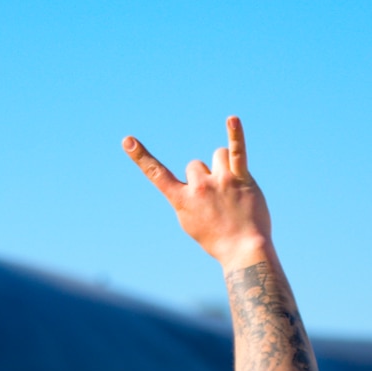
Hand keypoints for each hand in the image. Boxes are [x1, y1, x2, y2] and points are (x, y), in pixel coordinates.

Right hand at [124, 116, 273, 271]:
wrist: (244, 250)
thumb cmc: (217, 239)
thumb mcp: (191, 222)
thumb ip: (187, 198)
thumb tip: (194, 176)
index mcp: (182, 200)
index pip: (157, 174)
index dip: (141, 157)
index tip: (127, 140)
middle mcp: (199, 188)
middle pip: (196, 165)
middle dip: (205, 178)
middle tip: (219, 202)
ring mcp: (221, 181)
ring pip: (218, 155)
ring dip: (223, 167)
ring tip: (233, 189)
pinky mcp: (242, 178)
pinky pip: (238, 151)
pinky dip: (235, 134)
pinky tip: (231, 120)